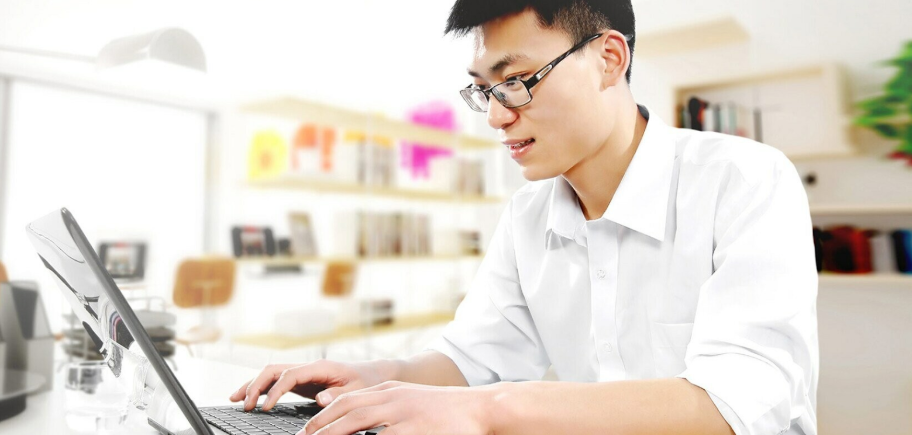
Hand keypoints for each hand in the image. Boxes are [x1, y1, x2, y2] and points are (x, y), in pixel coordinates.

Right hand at [229, 359, 389, 410]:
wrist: (373, 374)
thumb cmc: (365, 382)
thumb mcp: (356, 389)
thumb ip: (337, 393)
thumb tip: (319, 398)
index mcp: (320, 367)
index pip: (289, 375)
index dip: (275, 391)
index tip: (265, 407)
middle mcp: (308, 366)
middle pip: (274, 370)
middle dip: (256, 385)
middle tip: (244, 405)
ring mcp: (304, 372)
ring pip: (271, 374)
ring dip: (252, 384)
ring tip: (235, 400)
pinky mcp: (302, 380)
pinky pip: (276, 381)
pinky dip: (261, 388)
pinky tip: (250, 398)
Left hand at [300, 381, 495, 434]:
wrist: (481, 408)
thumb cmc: (447, 411)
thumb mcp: (411, 403)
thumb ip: (386, 411)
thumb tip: (361, 428)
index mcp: (390, 391)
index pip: (347, 400)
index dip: (324, 415)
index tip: (307, 430)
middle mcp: (393, 398)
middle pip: (347, 409)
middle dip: (320, 426)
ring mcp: (403, 412)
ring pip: (358, 422)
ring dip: (333, 434)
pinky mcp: (415, 427)